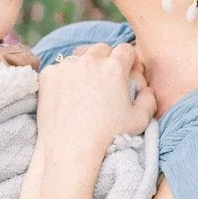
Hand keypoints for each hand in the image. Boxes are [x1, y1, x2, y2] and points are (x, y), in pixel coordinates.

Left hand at [35, 42, 156, 170]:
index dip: (128, 59)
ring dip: (85, 64)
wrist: (71, 149)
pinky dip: (64, 77)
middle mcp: (90, 60)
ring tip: (86, 84)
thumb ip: (149, 100)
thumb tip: (147, 90)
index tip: (126, 70)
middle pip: (101, 49)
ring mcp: (67, 66)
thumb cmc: (108, 136)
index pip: (125, 49)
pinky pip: (59, 68)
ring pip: (79, 55)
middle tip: (105, 79)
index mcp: (114, 67)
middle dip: (106, 59)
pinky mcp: (48, 74)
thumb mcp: (139, 121)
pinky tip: (67, 94)